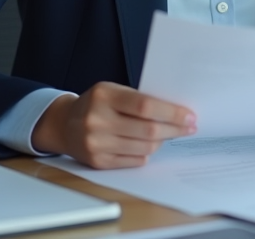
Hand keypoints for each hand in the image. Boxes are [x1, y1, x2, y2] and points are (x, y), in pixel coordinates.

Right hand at [31, 82, 195, 168]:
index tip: (189, 115)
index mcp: (104, 96)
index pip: (145, 106)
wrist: (64, 124)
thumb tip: (176, 111)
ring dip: (162, 142)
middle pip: (148, 129)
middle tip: (189, 127)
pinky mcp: (98, 162)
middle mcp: (98, 120)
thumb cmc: (96, 104)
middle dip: (174, 129)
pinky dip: (147, 152)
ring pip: (144, 147)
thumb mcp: (112, 91)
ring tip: (168, 134)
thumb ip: (139, 99)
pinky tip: (149, 145)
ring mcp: (97, 143)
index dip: (171, 112)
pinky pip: (134, 160)